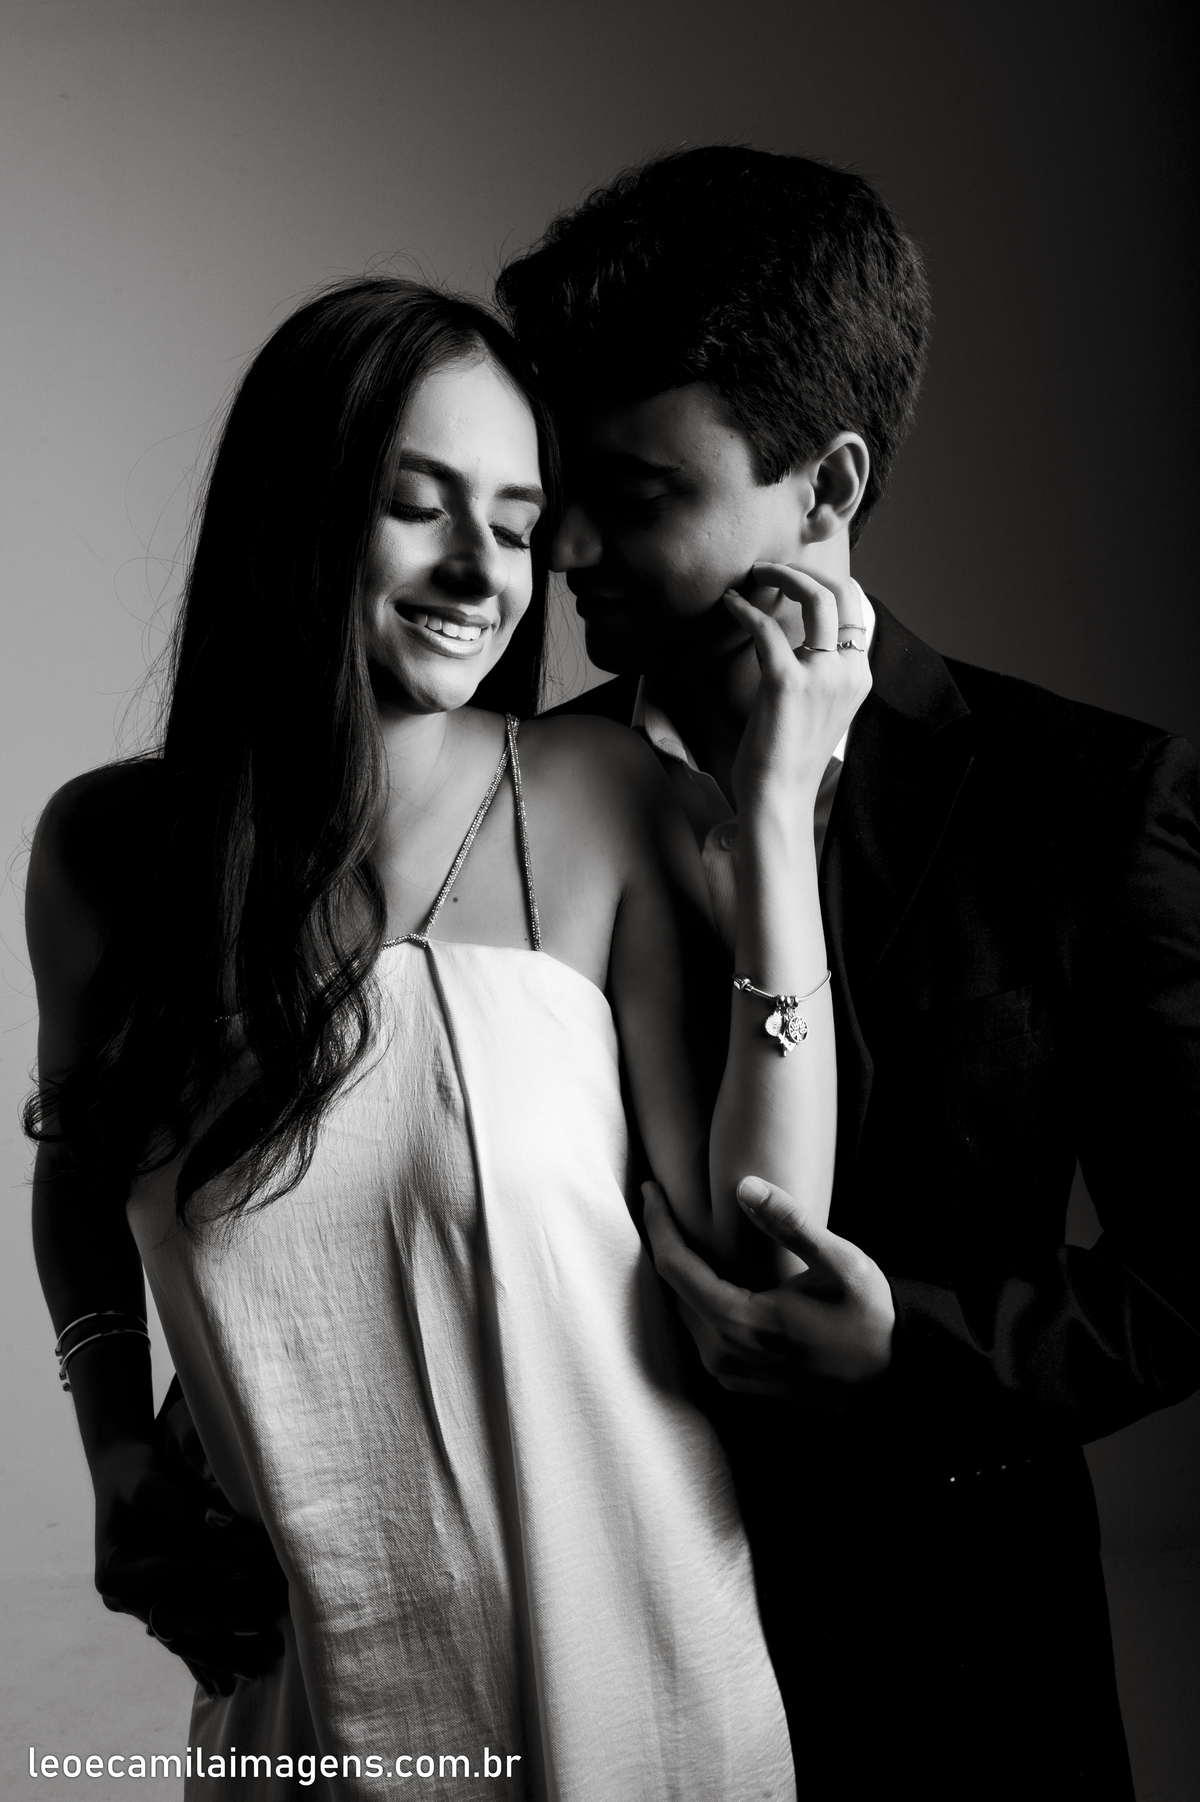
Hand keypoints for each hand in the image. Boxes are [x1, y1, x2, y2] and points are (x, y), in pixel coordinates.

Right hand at [92, 1436, 286, 1695]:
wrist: (126, 1476)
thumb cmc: (138, 1475)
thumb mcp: (153, 1483)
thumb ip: (186, 1505)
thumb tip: (225, 1524)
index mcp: (116, 1574)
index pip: (170, 1576)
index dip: (209, 1572)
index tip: (249, 1573)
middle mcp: (128, 1601)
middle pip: (180, 1620)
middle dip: (224, 1628)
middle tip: (265, 1634)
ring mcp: (145, 1610)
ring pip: (188, 1637)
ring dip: (226, 1652)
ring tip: (264, 1664)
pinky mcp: (164, 1609)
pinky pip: (189, 1639)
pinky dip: (211, 1658)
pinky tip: (231, 1683)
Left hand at [642, 1176, 893, 1398]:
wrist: (893, 1376)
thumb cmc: (869, 1316)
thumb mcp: (841, 1264)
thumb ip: (791, 1224)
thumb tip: (745, 1185)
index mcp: (743, 1323)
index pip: (677, 1268)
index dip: (658, 1224)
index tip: (649, 1188)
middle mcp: (725, 1354)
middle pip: (673, 1290)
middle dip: (663, 1242)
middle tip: (656, 1199)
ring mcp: (729, 1372)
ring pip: (685, 1311)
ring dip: (678, 1271)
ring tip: (673, 1227)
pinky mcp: (737, 1379)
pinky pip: (699, 1330)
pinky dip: (694, 1296)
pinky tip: (702, 1271)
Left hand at [724, 565, 870, 813]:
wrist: (779, 797)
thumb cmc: (789, 756)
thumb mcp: (819, 708)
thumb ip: (820, 672)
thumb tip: (797, 638)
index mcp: (859, 676)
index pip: (855, 608)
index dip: (825, 583)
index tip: (794, 576)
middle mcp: (848, 671)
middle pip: (840, 594)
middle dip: (804, 570)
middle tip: (770, 568)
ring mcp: (822, 675)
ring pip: (814, 599)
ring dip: (781, 576)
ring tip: (753, 574)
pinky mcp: (787, 682)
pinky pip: (767, 628)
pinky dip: (745, 610)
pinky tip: (730, 605)